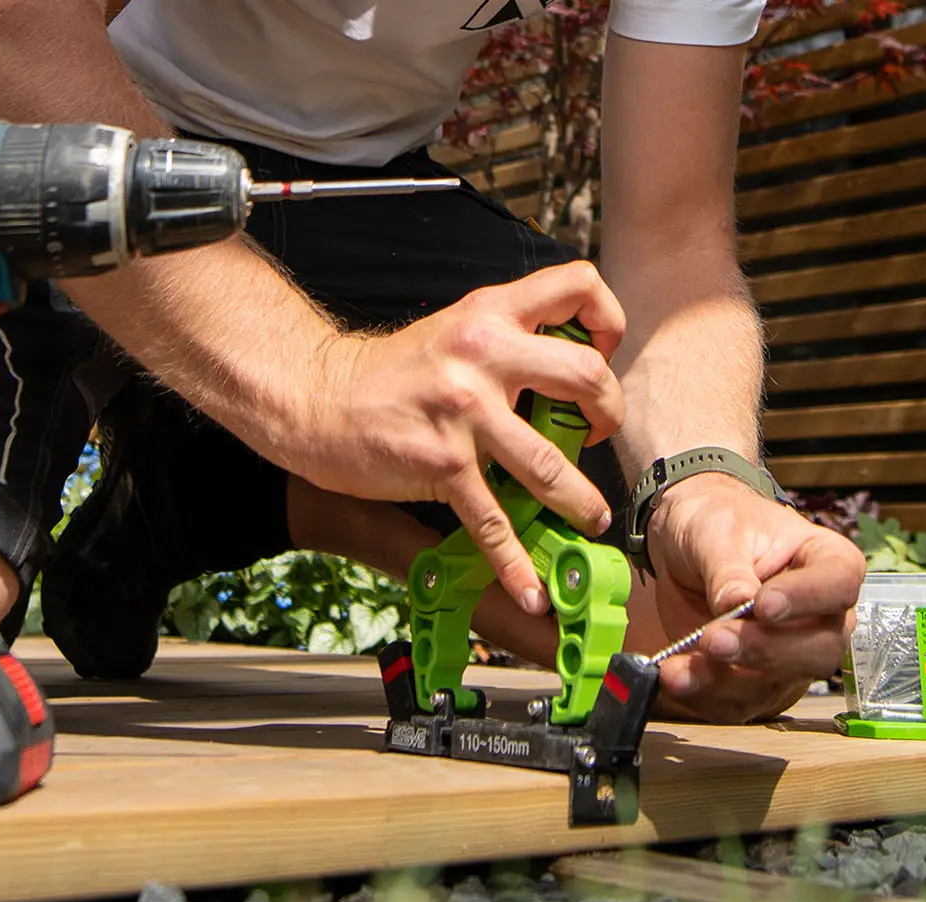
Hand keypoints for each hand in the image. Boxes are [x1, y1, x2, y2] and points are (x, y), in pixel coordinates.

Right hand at [255, 262, 629, 614]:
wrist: (317, 396)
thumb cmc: (390, 373)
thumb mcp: (454, 330)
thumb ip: (508, 343)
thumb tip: (567, 384)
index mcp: (491, 313)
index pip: (578, 286)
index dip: (607, 322)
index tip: (603, 356)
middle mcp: (484, 352)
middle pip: (587, 375)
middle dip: (609, 414)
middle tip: (597, 435)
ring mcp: (464, 409)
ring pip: (549, 462)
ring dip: (580, 501)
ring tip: (592, 519)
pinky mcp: (442, 462)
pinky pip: (491, 519)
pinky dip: (514, 562)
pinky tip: (529, 591)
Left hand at [640, 474, 860, 722]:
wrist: (683, 547)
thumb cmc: (715, 521)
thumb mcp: (715, 528)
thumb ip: (728, 567)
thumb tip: (736, 603)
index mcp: (828, 562)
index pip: (839, 585)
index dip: (808, 599)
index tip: (764, 604)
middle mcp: (821, 617)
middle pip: (818, 649)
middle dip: (764, 648)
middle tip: (715, 638)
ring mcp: (791, 655)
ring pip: (777, 683)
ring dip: (727, 680)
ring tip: (681, 667)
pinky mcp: (755, 682)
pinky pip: (738, 703)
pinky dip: (703, 695)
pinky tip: (675, 677)